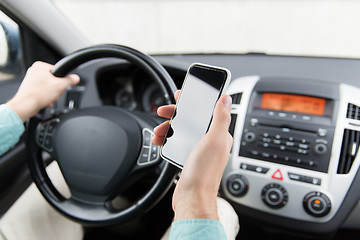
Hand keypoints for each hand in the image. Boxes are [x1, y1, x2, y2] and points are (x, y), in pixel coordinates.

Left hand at [6, 61, 79, 121]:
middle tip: (54, 93)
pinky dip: (46, 96)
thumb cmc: (38, 95)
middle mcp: (34, 71)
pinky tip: (46, 101)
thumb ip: (70, 80)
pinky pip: (42, 91)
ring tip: (49, 98)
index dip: (62, 80)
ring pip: (48, 86)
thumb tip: (75, 78)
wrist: (26, 106)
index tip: (61, 86)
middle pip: (54, 79)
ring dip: (52, 94)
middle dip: (56, 89)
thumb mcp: (60, 86)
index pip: (58, 71)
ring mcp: (31, 79)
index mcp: (40, 66)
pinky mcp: (30, 88)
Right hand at [152, 91, 232, 220]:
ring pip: (181, 130)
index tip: (181, 96)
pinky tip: (160, 140)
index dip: (193, 101)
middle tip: (163, 111)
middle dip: (175, 114)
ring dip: (168, 128)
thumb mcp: (214, 140)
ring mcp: (198, 149)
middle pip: (191, 119)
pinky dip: (167, 139)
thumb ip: (221, 118)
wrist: (191, 198)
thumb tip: (226, 98)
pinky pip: (177, 142)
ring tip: (158, 131)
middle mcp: (210, 141)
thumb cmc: (204, 173)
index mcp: (219, 134)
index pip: (206, 110)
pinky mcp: (188, 157)